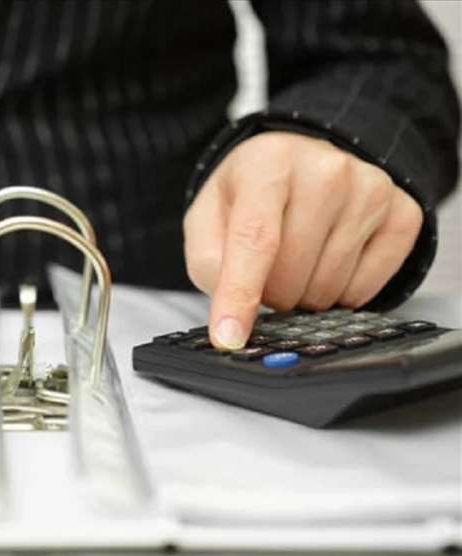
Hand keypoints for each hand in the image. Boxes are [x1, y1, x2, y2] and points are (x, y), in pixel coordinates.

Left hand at [184, 132, 422, 349]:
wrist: (300, 163)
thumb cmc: (250, 194)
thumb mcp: (208, 218)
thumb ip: (209, 263)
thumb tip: (232, 314)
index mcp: (268, 163)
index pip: (255, 240)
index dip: (239, 295)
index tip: (228, 336)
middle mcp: (325, 169)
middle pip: (291, 273)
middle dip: (270, 292)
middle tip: (266, 270)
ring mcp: (371, 190)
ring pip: (328, 287)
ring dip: (303, 294)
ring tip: (297, 262)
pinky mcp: (402, 214)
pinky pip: (365, 289)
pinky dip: (340, 294)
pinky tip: (328, 264)